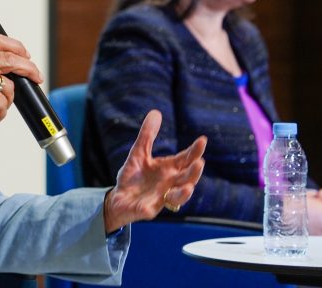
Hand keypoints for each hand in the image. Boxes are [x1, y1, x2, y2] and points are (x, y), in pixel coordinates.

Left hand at [103, 110, 206, 232]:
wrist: (118, 198)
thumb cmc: (133, 177)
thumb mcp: (138, 153)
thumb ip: (147, 135)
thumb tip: (155, 112)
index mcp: (169, 169)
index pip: (186, 159)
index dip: (195, 151)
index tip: (202, 140)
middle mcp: (170, 184)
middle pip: (187, 178)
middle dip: (194, 172)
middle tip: (200, 162)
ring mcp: (161, 198)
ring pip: (178, 197)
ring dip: (184, 192)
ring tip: (189, 186)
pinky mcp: (149, 210)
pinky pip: (154, 209)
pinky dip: (158, 205)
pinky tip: (163, 198)